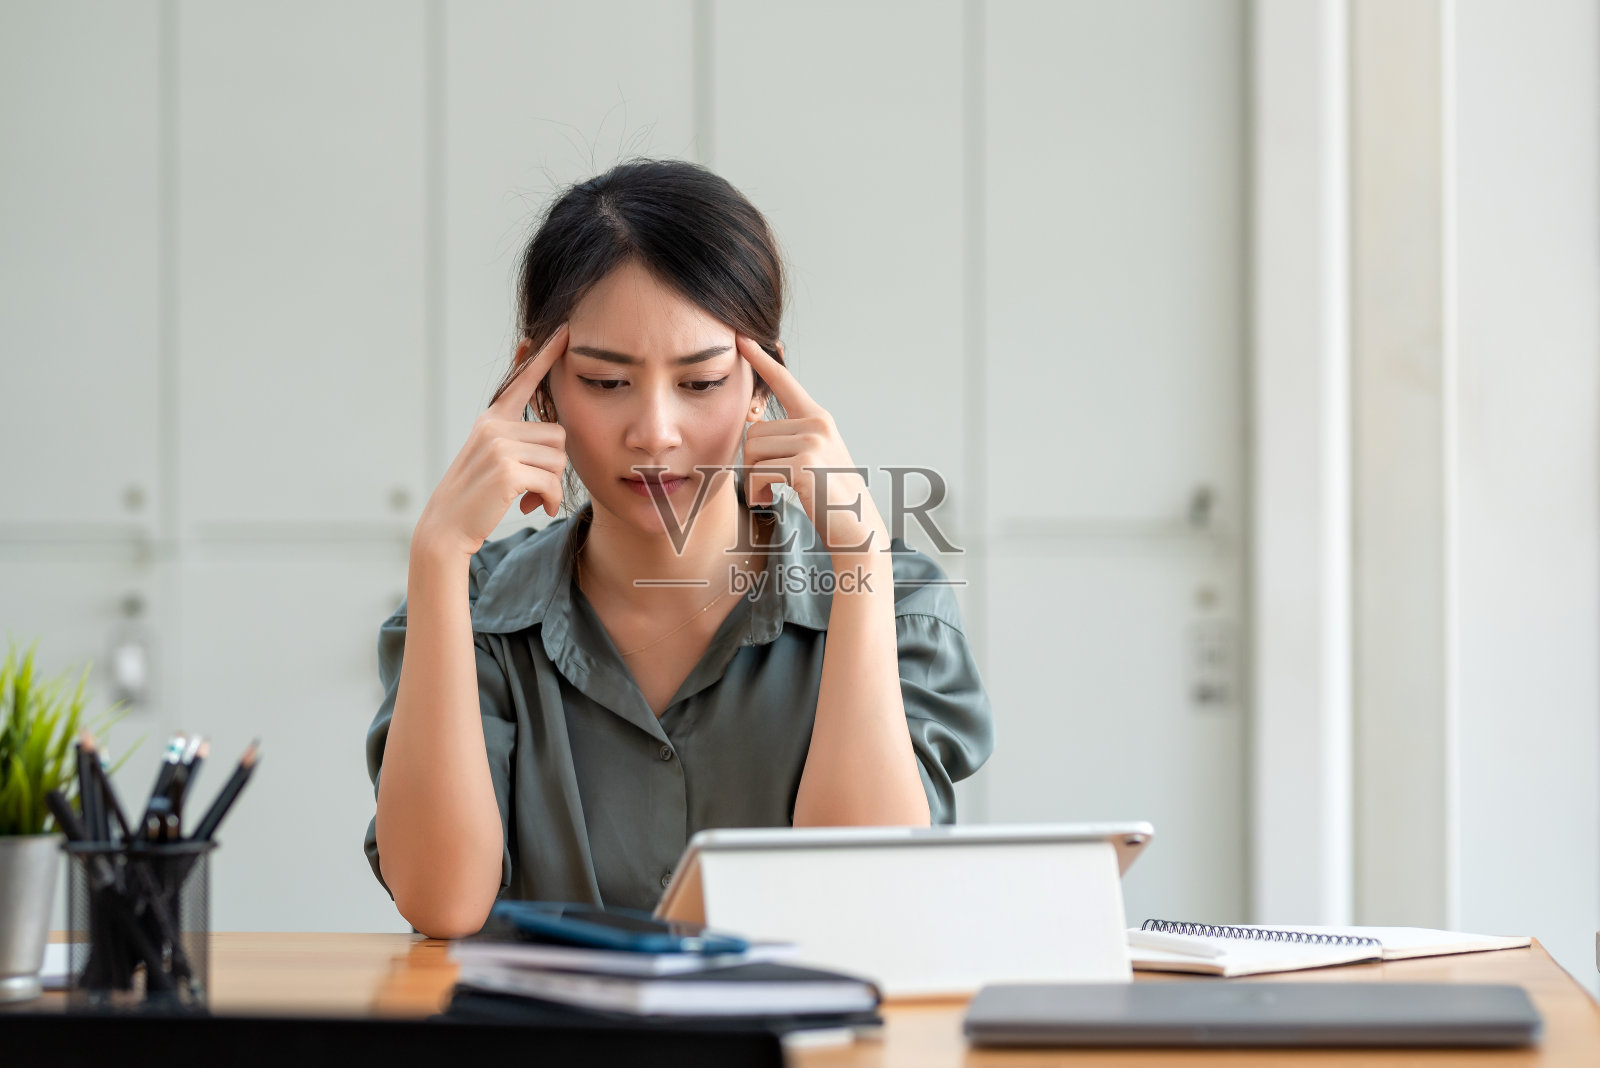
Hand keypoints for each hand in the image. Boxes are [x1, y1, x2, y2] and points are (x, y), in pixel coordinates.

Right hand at [413, 324, 569, 559]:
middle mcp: (494, 426)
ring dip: (552, 485)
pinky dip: (550, 499)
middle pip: (558, 433)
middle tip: (536, 487)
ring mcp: (499, 446)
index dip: (545, 356)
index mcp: (492, 419)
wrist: (447, 526)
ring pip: (559, 458)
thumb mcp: (493, 457)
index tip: (564, 331)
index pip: (523, 381)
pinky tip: (535, 508)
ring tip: (532, 498)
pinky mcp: (507, 470)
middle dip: (555, 465)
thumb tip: (556, 437)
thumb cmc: (477, 495)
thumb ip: (518, 439)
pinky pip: (552, 481)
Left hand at [737, 335, 887, 556]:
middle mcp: (817, 424)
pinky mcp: (805, 463)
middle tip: (767, 484)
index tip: (742, 338)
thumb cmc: (830, 497)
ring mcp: (813, 442)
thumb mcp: (812, 457)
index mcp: (818, 418)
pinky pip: (759, 472)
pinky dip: (757, 491)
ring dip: (753, 479)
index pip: (785, 383)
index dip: (762, 360)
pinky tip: (770, 500)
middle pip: (754, 431)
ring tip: (770, 492)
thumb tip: (750, 422)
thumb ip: (788, 437)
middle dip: (752, 462)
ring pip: (753, 451)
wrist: (856, 528)